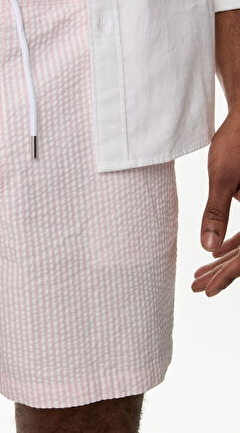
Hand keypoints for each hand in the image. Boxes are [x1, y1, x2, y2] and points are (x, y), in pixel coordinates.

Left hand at [193, 111, 239, 295]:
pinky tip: (213, 252)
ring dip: (224, 260)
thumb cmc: (237, 141)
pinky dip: (230, 242)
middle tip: (196, 288)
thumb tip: (206, 248)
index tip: (208, 290)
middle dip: (222, 273)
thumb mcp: (222, 178)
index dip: (228, 276)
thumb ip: (216, 213)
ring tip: (199, 276)